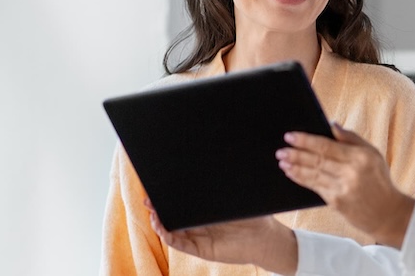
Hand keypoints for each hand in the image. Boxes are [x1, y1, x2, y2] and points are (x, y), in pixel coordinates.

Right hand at [146, 199, 298, 274]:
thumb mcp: (234, 196)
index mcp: (205, 212)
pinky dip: (167, 236)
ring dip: (158, 222)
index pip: (182, 203)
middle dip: (157, 207)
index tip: (157, 185)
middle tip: (147, 197)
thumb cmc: (254, 215)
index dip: (168, 196)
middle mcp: (199, 225)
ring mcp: (198, 238)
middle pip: (172, 216)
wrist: (266, 237)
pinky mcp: (201, 250)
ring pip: (171, 231)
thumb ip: (221, 185)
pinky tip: (161, 226)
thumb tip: (208, 164)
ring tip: (152, 211)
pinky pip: (179, 244)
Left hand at [277, 122, 414, 247]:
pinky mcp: (336, 202)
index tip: (290, 136)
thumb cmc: (379, 180)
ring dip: (294, 167)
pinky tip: (291, 173)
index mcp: (360, 157)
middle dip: (295, 154)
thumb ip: (351, 138)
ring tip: (282, 160)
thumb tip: (331, 125)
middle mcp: (350, 172)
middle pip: (316, 160)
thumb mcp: (373, 154)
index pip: (326, 146)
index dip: (306, 140)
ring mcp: (342, 188)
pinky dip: (301, 179)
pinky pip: (314, 187)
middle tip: (280, 150)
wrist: (387, 213)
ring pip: (312, 174)